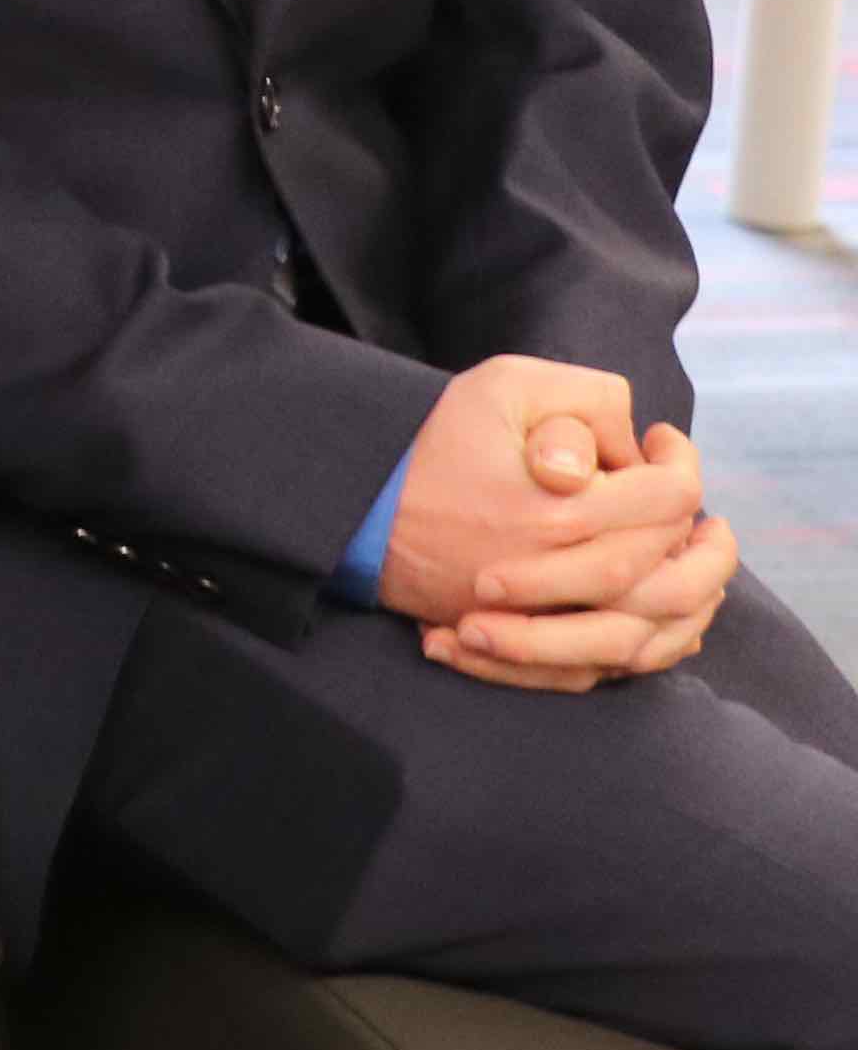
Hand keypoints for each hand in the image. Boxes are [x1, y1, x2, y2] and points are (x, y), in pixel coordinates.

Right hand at [379, 359, 703, 669]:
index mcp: (559, 513)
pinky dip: (655, 640)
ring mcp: (541, 620)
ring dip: (690, 589)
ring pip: (653, 626)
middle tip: (682, 490)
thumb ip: (584, 398)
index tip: (663, 439)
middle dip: (692, 525)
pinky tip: (668, 607)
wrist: (353, 509)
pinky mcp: (525, 646)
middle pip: (670, 564)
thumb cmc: (430, 443)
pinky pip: (611, 663)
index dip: (682, 461)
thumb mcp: (502, 386)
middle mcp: (558, 576)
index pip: (670, 498)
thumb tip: (634, 446)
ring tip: (695, 551)